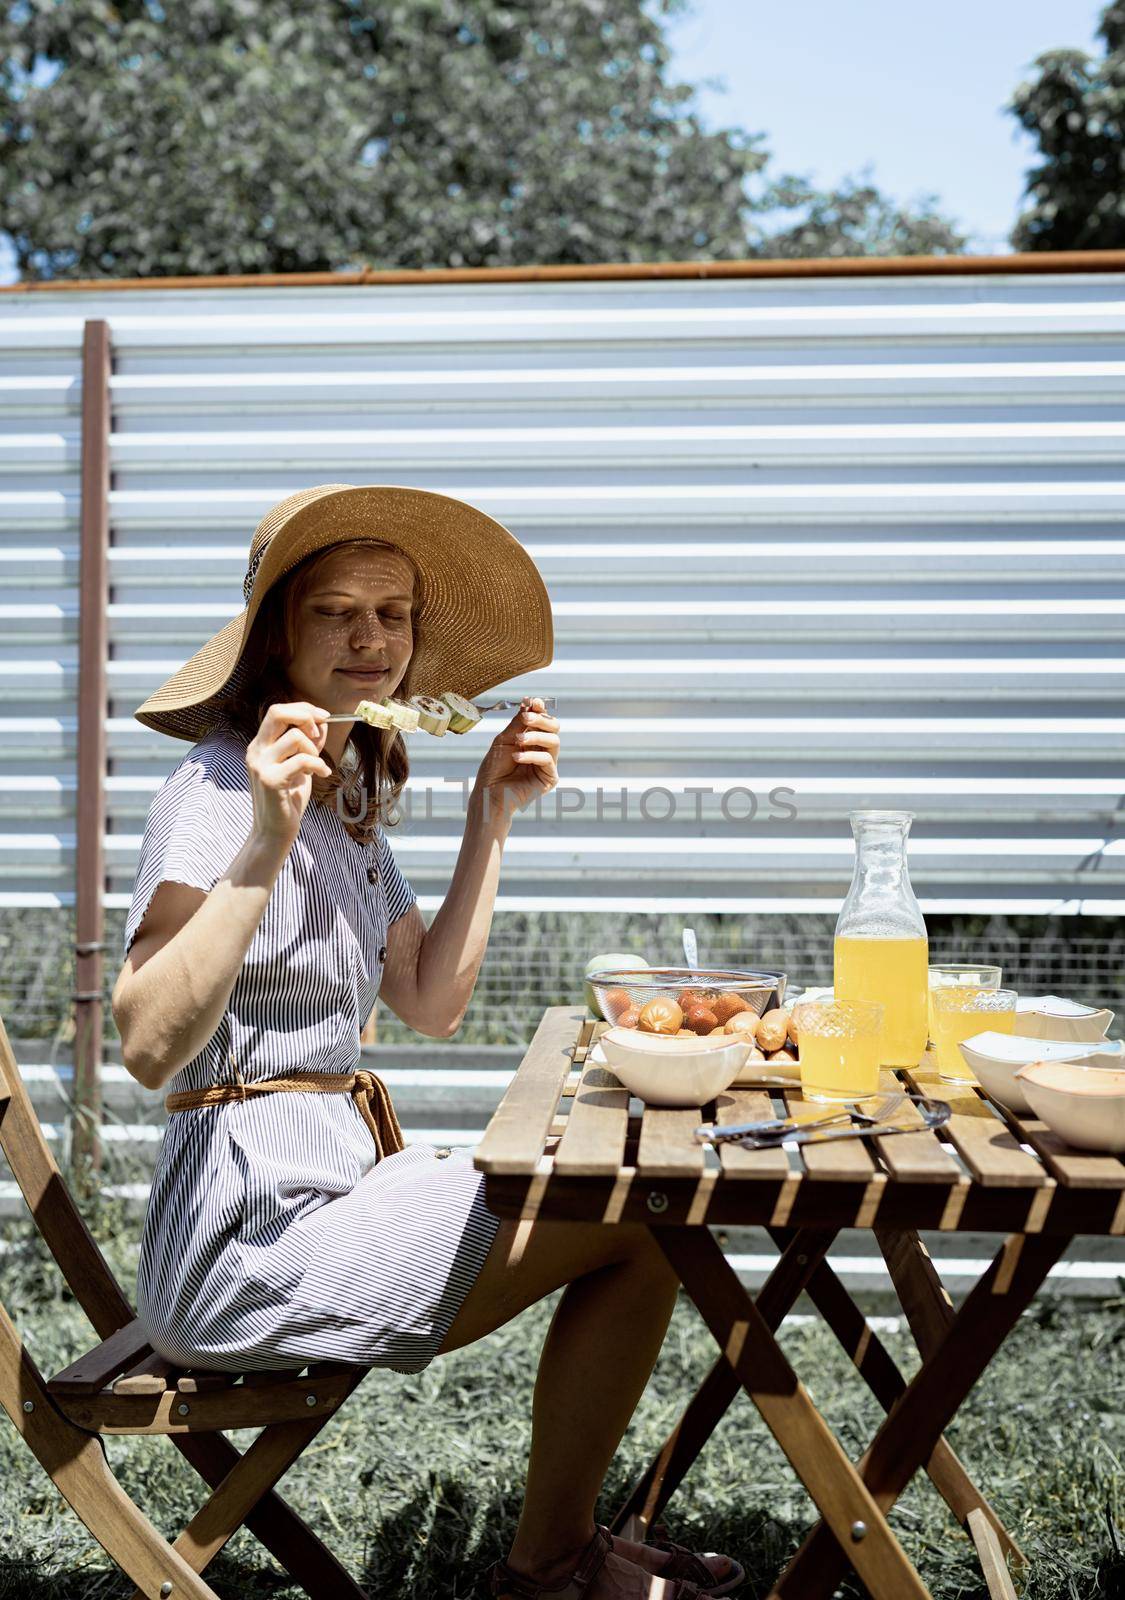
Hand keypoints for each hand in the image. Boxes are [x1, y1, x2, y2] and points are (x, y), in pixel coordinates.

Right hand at [247, 701, 331, 845]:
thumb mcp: (300, 765)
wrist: (275, 830)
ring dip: (314, 751)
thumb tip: (322, 721)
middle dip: (305, 716)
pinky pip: (302, 760)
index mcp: (260, 745)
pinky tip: (322, 775)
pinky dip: (318, 765)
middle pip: (277, 713)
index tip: (324, 717)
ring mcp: (261, 765)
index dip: (303, 709)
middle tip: (318, 734)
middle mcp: (256, 751)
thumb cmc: (288, 798)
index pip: (277, 711)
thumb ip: (309, 743)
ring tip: (315, 767)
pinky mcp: (271, 780)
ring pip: (296, 737)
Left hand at [470, 696, 559, 825]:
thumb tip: (530, 703)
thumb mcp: (504, 740)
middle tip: (526, 719)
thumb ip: (518, 724)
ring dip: (535, 736)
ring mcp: (547, 763)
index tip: (533, 702)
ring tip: (517, 741)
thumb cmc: (494, 768)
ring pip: (554, 740)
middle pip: (554, 727)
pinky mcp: (550, 777)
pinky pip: (547, 759)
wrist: (489, 793)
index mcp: (532, 739)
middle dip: (541, 719)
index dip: (540, 709)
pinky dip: (532, 755)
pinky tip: (517, 757)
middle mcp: (542, 749)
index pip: (542, 720)